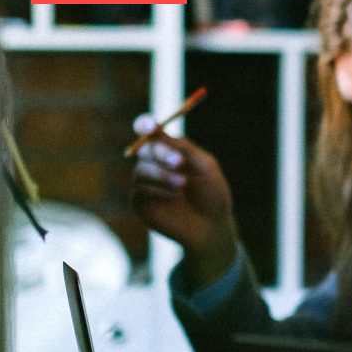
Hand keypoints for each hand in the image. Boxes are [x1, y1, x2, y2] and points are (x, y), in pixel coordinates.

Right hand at [128, 116, 237, 286]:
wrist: (212, 226)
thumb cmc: (212, 194)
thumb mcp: (205, 166)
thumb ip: (184, 148)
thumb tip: (159, 132)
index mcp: (169, 150)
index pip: (150, 131)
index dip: (146, 125)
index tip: (151, 126)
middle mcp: (153, 163)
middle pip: (144, 148)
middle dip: (161, 153)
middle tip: (179, 161)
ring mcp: (145, 182)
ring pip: (141, 169)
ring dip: (162, 174)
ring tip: (184, 185)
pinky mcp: (140, 201)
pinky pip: (140, 189)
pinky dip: (158, 190)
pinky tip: (176, 197)